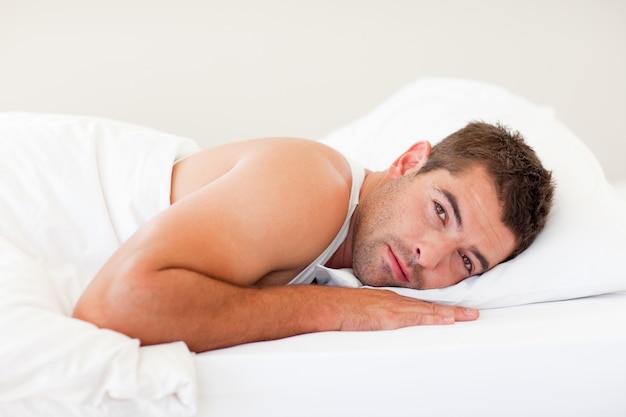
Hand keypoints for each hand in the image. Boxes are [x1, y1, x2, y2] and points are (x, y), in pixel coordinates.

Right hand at [335, 288, 478, 330]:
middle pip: (429, 306)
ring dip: (450, 314)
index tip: (452, 311)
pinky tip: (448, 319)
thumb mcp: (360, 310)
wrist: (329, 306)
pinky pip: (418, 317)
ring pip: (429, 311)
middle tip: (472, 313)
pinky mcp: (391, 316)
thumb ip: (372, 315)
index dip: (437, 308)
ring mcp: (394, 308)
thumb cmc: (339, 308)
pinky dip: (435, 317)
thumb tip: (376, 322)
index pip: (419, 304)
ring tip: (469, 317)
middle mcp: (395, 301)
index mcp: (389, 300)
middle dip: (452, 310)